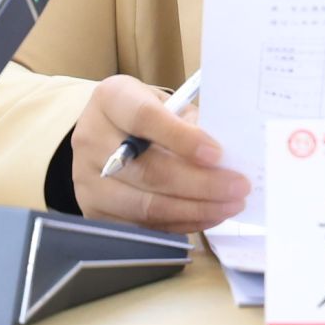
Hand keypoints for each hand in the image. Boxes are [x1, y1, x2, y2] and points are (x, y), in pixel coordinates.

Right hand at [68, 75, 249, 232]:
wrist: (108, 133)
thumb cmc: (147, 115)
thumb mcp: (166, 104)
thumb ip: (191, 123)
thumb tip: (227, 157)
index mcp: (111, 99)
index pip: (144, 118)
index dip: (182, 138)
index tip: (218, 154)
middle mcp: (91, 138)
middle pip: (148, 170)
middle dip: (200, 183)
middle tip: (238, 187)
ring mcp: (87, 179)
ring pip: (145, 205)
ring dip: (195, 209)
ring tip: (230, 206)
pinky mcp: (92, 211)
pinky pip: (142, 225)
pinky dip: (180, 223)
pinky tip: (207, 215)